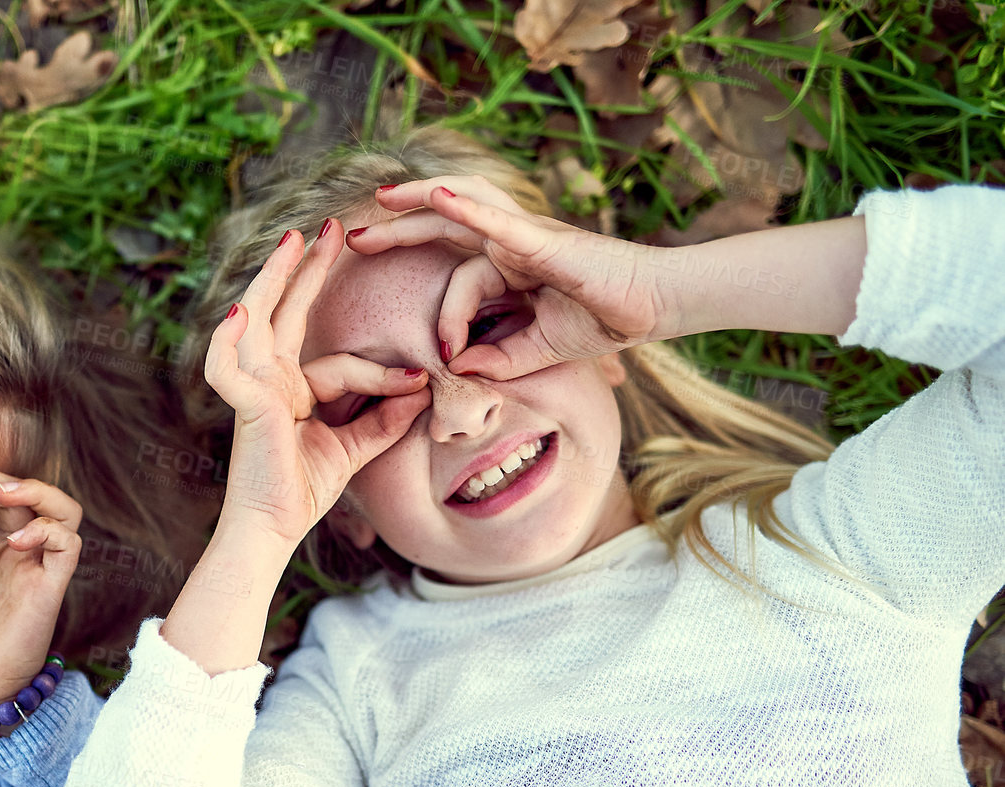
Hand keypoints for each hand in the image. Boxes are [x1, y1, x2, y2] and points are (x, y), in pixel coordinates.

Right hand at [208, 219, 433, 545]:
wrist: (272, 530)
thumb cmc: (301, 493)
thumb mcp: (354, 449)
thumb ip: (383, 419)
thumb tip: (423, 389)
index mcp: (290, 390)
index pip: (336, 362)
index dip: (379, 370)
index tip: (418, 379)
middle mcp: (267, 381)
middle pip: (284, 313)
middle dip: (306, 269)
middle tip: (329, 227)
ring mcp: (252, 389)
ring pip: (257, 321)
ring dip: (272, 279)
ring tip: (292, 241)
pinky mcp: (244, 406)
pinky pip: (228, 365)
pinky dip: (228, 338)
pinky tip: (240, 310)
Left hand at [347, 175, 671, 379]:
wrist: (653, 307)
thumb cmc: (603, 319)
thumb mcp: (537, 349)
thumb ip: (499, 358)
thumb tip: (461, 368)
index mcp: (509, 265)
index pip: (458, 280)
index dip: (446, 318)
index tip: (446, 356)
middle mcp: (511, 241)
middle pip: (442, 225)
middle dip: (396, 227)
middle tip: (352, 237)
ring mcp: (526, 234)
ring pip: (462, 205)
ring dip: (419, 200)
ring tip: (382, 198)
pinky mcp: (543, 239)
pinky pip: (498, 221)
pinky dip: (466, 210)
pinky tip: (434, 199)